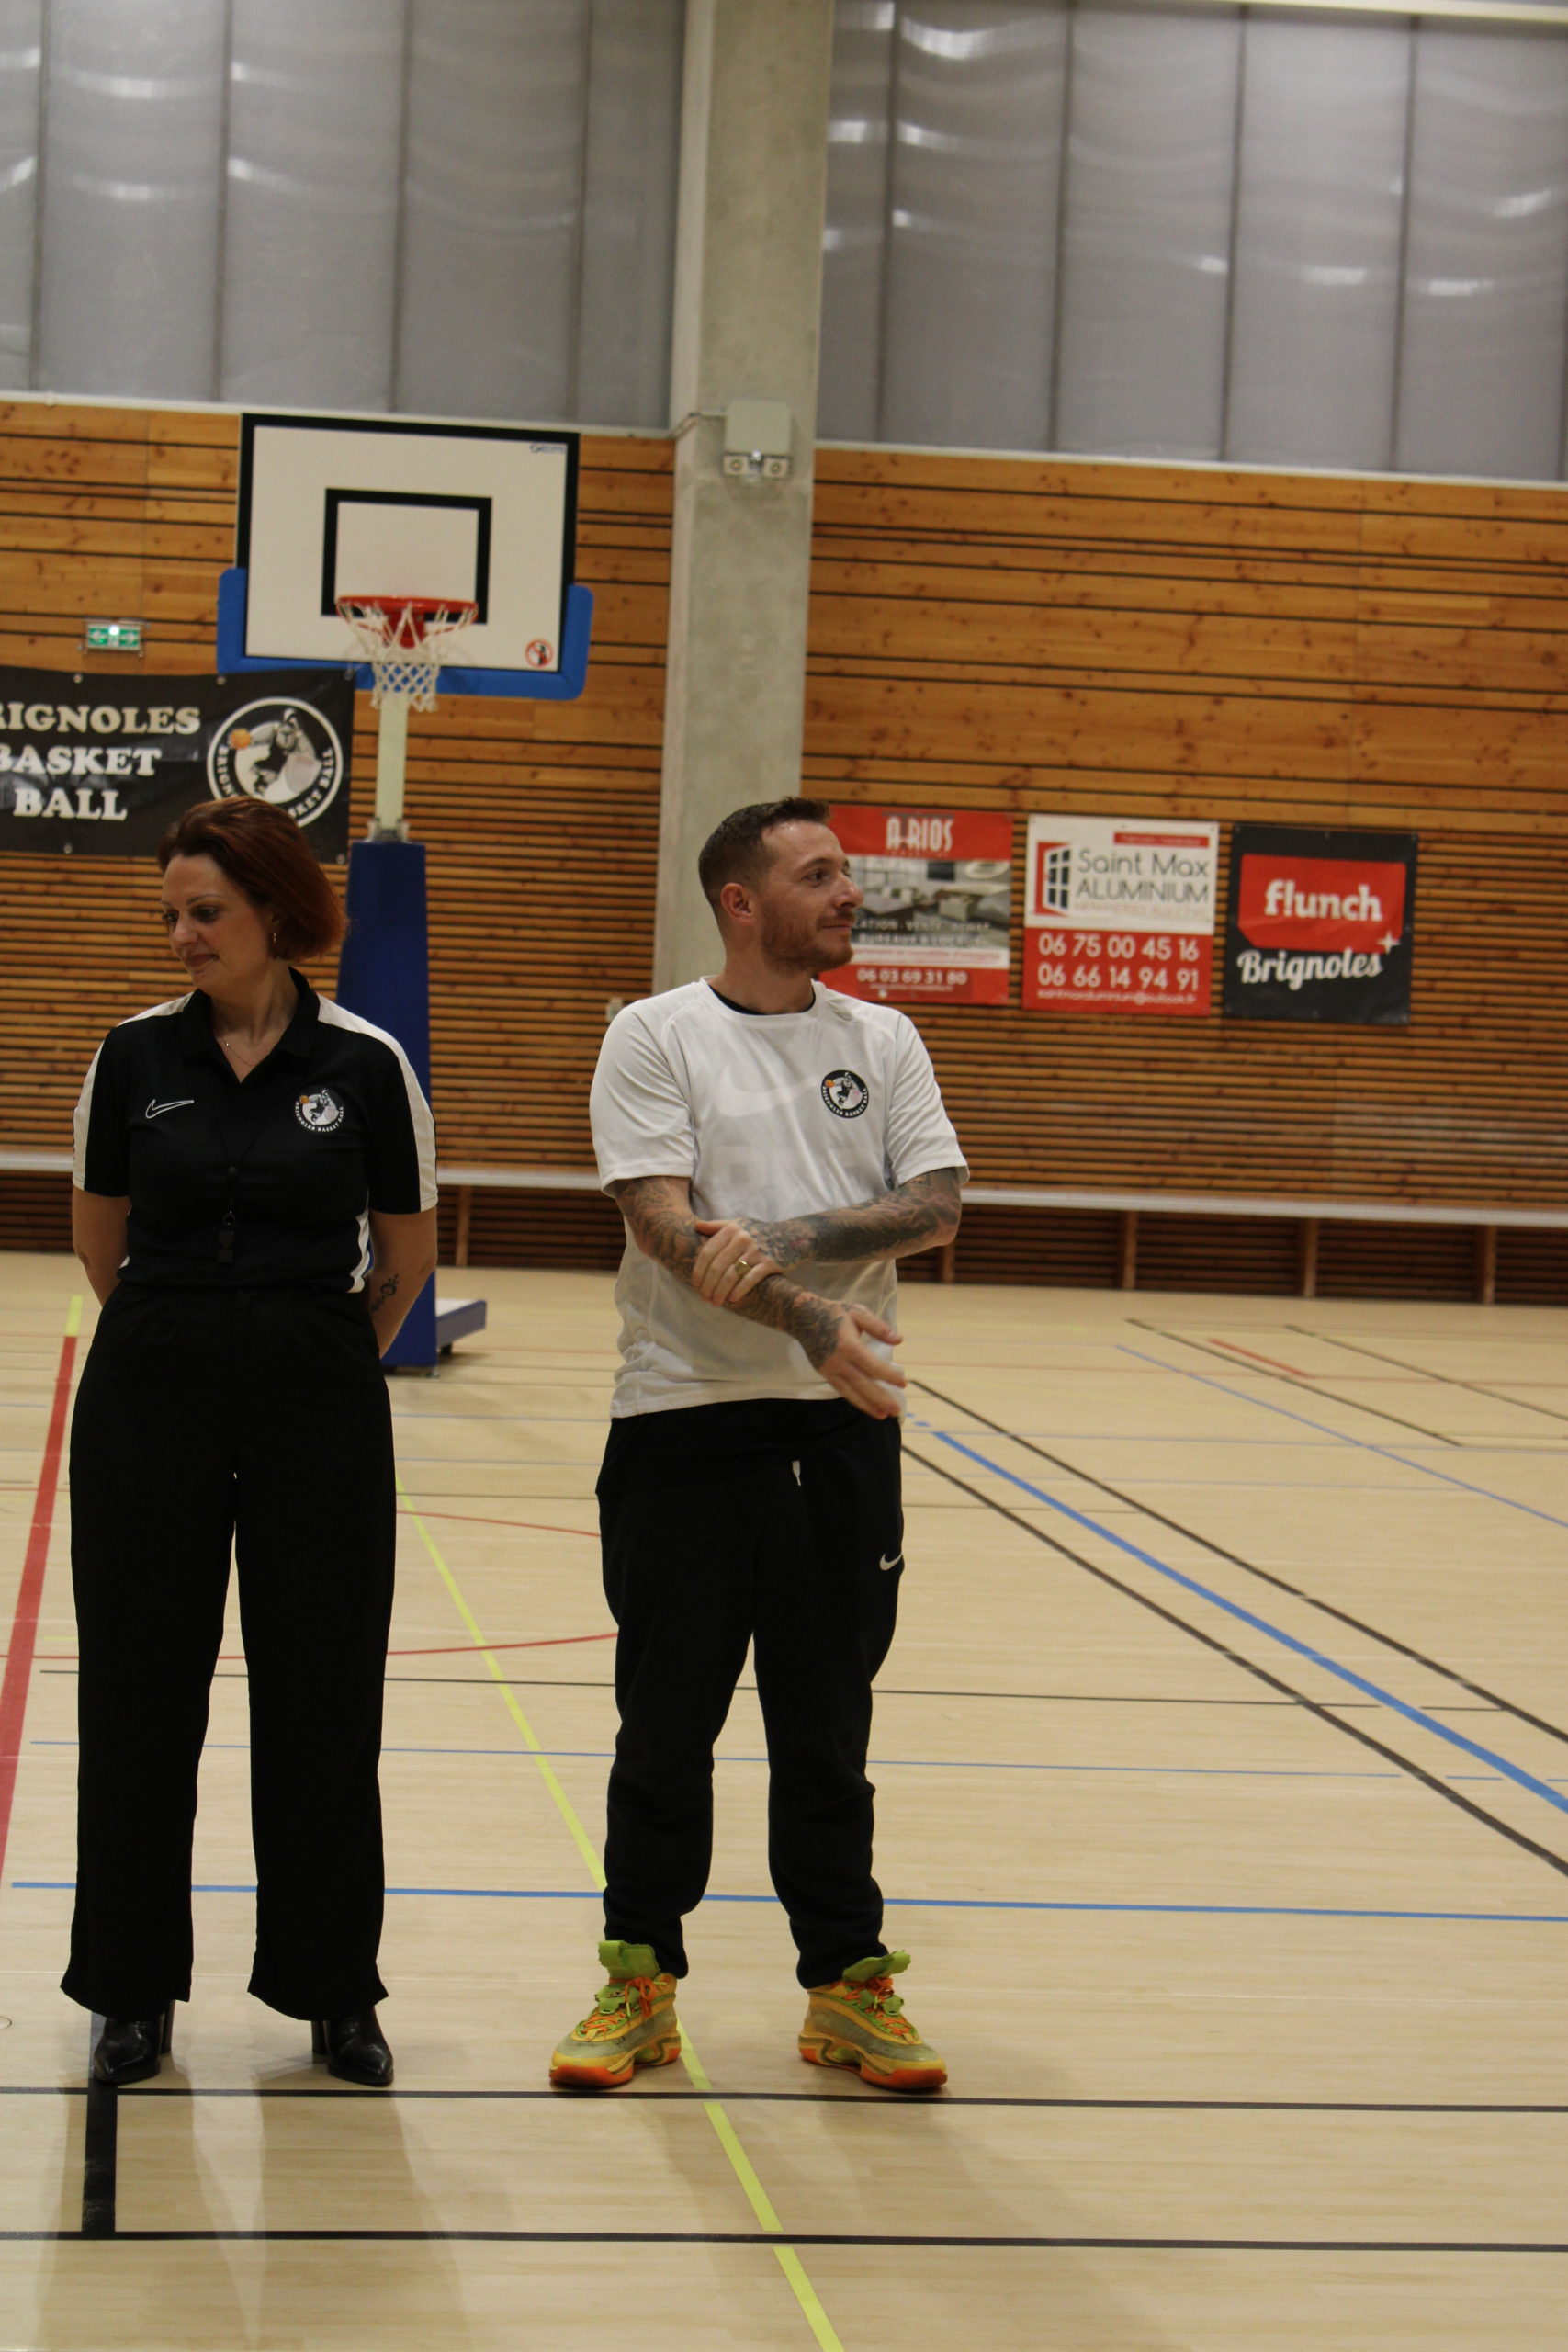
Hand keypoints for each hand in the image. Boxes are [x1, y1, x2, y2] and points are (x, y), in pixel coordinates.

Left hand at [692, 1217, 784, 1305]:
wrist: (791, 1236)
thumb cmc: (759, 1232)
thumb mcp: (739, 1224)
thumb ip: (717, 1226)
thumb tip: (696, 1225)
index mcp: (732, 1229)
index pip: (708, 1252)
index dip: (699, 1270)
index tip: (696, 1284)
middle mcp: (742, 1239)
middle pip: (717, 1266)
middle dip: (708, 1285)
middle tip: (704, 1298)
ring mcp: (756, 1251)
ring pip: (731, 1275)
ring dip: (720, 1291)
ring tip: (716, 1302)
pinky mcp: (769, 1263)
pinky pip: (750, 1279)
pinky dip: (739, 1291)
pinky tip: (732, 1299)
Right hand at [796, 1299, 905, 1419]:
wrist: (802, 1316)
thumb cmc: (833, 1312)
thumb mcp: (858, 1312)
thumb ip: (878, 1327)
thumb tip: (899, 1340)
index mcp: (848, 1344)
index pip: (872, 1366)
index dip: (889, 1376)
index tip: (903, 1383)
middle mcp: (838, 1361)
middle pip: (863, 1384)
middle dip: (881, 1399)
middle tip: (896, 1410)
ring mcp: (829, 1370)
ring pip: (851, 1392)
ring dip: (868, 1405)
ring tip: (884, 1415)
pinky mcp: (824, 1374)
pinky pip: (842, 1391)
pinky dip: (856, 1400)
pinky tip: (867, 1406)